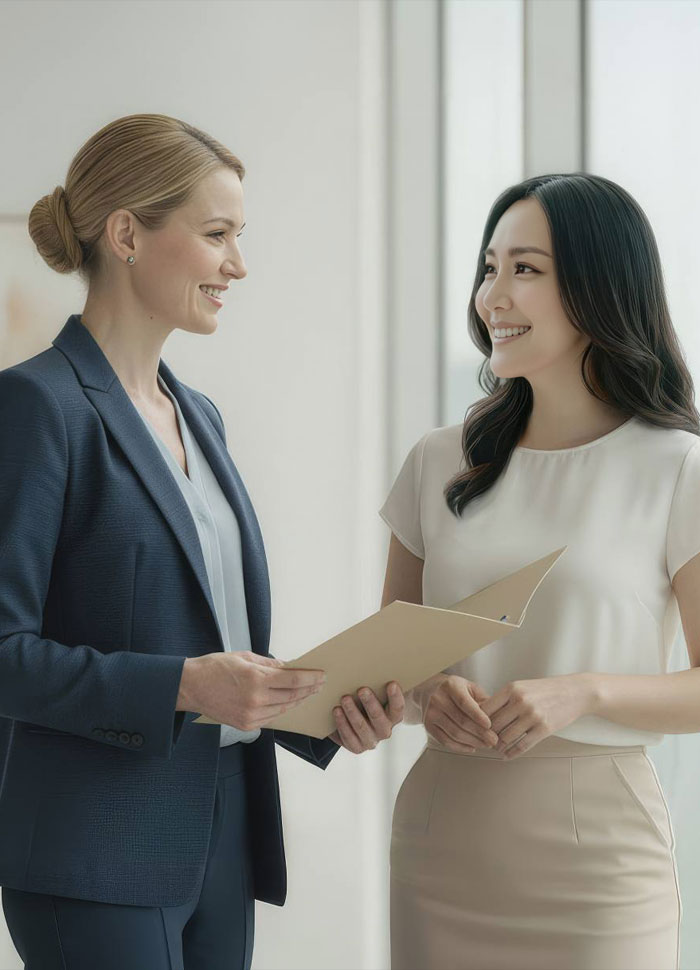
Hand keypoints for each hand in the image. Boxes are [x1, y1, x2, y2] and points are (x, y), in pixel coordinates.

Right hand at [180, 652, 325, 730]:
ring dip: (297, 700)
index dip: (311, 678)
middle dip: (308, 689)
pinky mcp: (246, 725)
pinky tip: (288, 702)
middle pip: (292, 696)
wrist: (191, 687)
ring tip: (307, 692)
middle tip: (319, 683)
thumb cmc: (214, 668)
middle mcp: (255, 700)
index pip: (293, 681)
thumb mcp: (244, 657)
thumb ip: (269, 664)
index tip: (321, 675)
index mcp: (255, 679)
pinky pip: (271, 717)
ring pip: (283, 708)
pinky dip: (282, 708)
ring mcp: (251, 715)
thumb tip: (288, 667)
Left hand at [329, 682, 404, 752]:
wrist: (360, 718)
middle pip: (379, 718)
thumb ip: (383, 682)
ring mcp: (370, 740)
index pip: (398, 708)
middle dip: (370, 703)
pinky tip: (336, 711)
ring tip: (344, 699)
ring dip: (352, 713)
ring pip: (362, 729)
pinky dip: (342, 725)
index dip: (396, 697)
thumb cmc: (371, 699)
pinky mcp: (356, 746)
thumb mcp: (380, 691)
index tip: (391, 683)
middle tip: (362, 689)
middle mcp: (385, 730)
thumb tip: (382, 660)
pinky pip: (348, 739)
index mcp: (394, 716)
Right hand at [423, 675, 498, 752]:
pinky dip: (460, 747)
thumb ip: (482, 699)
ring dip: (472, 741)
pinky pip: (445, 741)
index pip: (464, 703)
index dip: (477, 715)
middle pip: (461, 721)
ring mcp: (431, 713)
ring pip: (454, 733)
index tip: (489, 725)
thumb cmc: (454, 689)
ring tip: (485, 744)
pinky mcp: (428, 725)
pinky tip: (471, 747)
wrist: (428, 690)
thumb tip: (497, 715)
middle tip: (493, 740)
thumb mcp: (469, 687)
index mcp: (451, 686)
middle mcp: (438, 699)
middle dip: (480, 733)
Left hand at [480, 673, 594, 759]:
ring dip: (498, 746)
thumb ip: (505, 699)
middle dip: (487, 735)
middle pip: (494, 725)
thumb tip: (483, 715)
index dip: (478, 721)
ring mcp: (533, 716)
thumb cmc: (546, 690)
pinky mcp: (544, 729)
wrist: (574, 692)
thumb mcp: (522, 687)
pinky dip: (511, 753)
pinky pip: (522, 745)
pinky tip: (506, 756)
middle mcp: (521, 701)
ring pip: (506, 737)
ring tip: (496, 748)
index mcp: (512, 689)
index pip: (485, 708)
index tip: (476, 728)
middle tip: (484, 742)